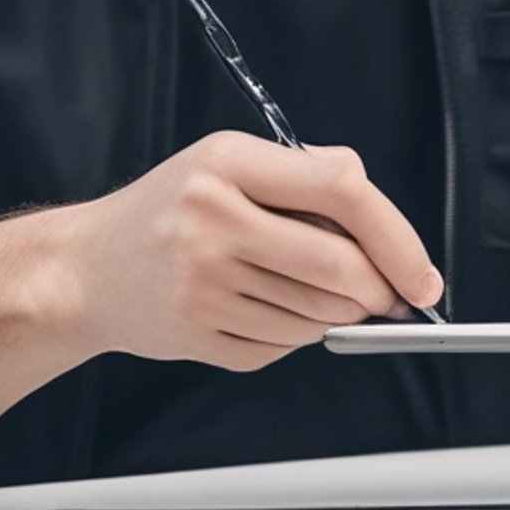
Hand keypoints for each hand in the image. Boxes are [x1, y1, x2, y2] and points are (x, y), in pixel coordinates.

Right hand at [62, 131, 443, 371]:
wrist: (87, 267)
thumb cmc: (170, 210)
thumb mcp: (229, 162)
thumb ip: (308, 175)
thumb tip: (387, 224)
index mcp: (227, 164)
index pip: (342, 192)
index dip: (397, 239)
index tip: (422, 274)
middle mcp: (212, 220)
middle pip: (340, 269)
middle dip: (379, 293)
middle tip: (386, 296)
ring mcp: (202, 281)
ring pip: (318, 317)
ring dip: (336, 315)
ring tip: (302, 290)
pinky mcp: (197, 333)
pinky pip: (283, 346)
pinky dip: (293, 335)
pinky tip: (260, 308)